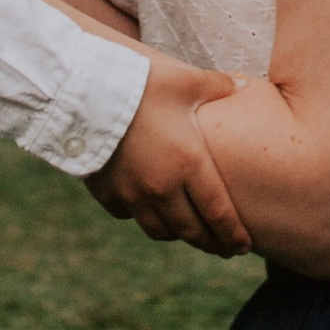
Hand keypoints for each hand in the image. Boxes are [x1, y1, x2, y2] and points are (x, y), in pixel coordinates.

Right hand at [87, 56, 252, 255]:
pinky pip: (128, 214)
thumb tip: (242, 86)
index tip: (244, 247)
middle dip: (210, 243)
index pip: (218, 212)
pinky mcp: (106, 191)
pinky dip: (142, 216)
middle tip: (223, 249)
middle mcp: (162, 187)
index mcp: (189, 163)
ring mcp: (131, 193)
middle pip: (191, 230)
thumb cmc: (143, 80)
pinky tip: (148, 209)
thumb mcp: (186, 80)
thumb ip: (217, 86)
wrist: (85, 88)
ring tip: (188, 232)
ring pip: (159, 229)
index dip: (233, 234)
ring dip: (178, 234)